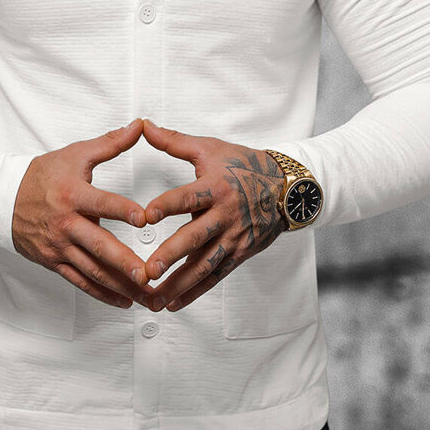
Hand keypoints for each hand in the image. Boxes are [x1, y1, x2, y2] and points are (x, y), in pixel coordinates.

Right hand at [11, 118, 159, 309]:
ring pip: (93, 271)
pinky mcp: (54, 262)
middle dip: (125, 263)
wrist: (0, 198)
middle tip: (148, 274)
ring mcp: (59, 247)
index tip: (145, 219)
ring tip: (147, 296)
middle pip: (98, 246)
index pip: (102, 203)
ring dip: (121, 286)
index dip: (123, 210)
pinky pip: (80, 282)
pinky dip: (103, 294)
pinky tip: (125, 302)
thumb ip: (111, 143)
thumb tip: (141, 125)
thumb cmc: (42, 174)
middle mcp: (66, 224)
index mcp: (73, 195)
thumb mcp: (75, 154)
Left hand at [140, 119, 287, 311]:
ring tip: (154, 299)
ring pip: (204, 265)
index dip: (167, 205)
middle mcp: (225, 216)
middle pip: (196, 238)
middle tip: (148, 270)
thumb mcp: (210, 149)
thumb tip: (142, 124)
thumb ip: (173, 141)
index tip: (145, 216)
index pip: (188, 197)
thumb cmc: (243, 165)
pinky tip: (173, 304)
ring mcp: (233, 239)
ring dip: (179, 284)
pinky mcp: (239, 254)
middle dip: (172, 256)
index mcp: (216, 187)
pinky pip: (215, 277)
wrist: (286, 187)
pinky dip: (195, 292)